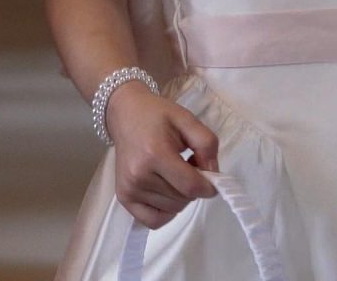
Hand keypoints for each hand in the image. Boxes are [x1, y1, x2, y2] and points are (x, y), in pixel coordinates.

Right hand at [105, 82, 218, 230]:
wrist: (125, 114)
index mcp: (155, 153)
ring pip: (172, 209)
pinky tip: (165, 192)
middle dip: (194, 187)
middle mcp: (139, 176)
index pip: (191, 186)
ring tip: (173, 174)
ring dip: (181, 196)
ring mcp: (129, 189)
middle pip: (183, 199)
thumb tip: (212, 174)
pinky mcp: (124, 198)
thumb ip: (207, 144)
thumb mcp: (187, 119)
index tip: (212, 177)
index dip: (209, 186)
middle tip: (188, 167)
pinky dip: (166, 212)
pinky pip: (153, 221)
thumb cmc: (157, 115)